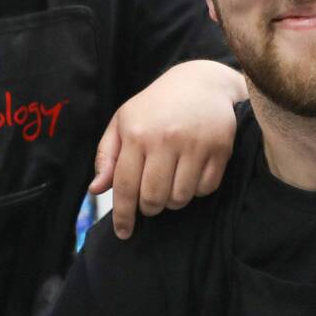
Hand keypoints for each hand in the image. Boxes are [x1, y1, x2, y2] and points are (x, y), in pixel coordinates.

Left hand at [90, 60, 240, 238]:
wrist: (201, 82)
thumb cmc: (156, 107)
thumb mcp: (124, 122)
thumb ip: (107, 156)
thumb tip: (96, 190)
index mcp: (136, 132)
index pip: (124, 185)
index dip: (123, 215)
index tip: (123, 233)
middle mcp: (165, 138)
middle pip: (153, 198)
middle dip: (150, 208)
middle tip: (151, 200)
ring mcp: (195, 143)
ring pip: (180, 198)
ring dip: (173, 201)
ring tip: (171, 184)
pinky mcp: (220, 148)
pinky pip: (205, 189)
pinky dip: (197, 190)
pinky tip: (192, 174)